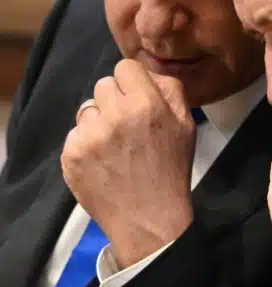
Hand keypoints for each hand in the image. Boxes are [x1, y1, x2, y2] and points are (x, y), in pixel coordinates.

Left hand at [61, 59, 195, 267]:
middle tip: (128, 124)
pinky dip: (86, 144)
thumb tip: (148, 73)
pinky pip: (75, 134)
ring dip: (99, 121)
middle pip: (103, 85)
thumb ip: (171, 90)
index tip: (138, 98)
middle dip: (115, 100)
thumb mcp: (187, 125)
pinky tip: (102, 161)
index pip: (125, 67)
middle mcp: (114, 115)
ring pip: (87, 109)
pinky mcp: (70, 155)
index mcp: (146, 104)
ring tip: (115, 145)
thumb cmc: (172, 169)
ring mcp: (88, 136)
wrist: (149, 219)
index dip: (133, 82)